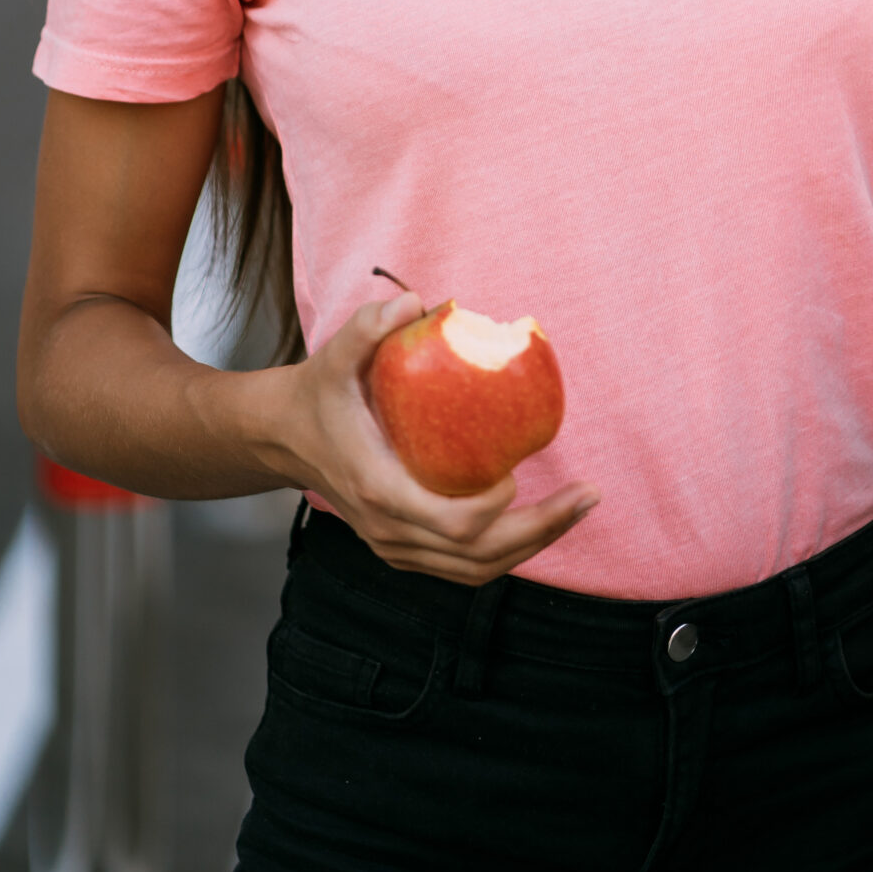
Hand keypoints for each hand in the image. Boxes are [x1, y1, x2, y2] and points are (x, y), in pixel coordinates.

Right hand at [257, 290, 597, 586]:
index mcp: (379, 489)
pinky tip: (544, 519)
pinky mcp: (406, 549)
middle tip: (588, 495)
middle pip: (478, 556)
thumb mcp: (337, 353)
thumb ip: (371, 326)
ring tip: (579, 507)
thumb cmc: (321, 392)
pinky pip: (466, 567)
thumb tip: (421, 301)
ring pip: (477, 570)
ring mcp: (398, 546)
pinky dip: (509, 550)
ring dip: (535, 544)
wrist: (284, 436)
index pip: (449, 524)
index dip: (492, 509)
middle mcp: (390, 530)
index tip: (518, 473)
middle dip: (541, 529)